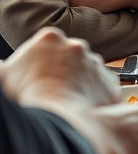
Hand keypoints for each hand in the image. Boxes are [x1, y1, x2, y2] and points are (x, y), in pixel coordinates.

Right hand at [0, 27, 116, 111]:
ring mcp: (96, 62)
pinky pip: (102, 85)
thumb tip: (1, 66)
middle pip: (69, 55)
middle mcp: (77, 46)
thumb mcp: (4, 74)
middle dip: (62, 68)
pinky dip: (94, 93)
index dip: (42, 60)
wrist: (58, 115)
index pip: (47, 43)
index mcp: (50, 38)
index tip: (38, 72)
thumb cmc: (29, 95)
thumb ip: (4, 66)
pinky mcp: (109, 80)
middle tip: (50, 86)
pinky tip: (80, 103)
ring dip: (79, 80)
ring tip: (65, 97)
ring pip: (87, 70)